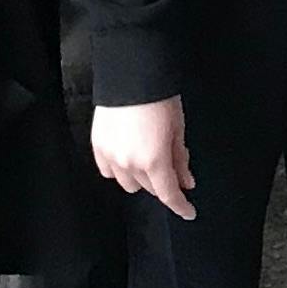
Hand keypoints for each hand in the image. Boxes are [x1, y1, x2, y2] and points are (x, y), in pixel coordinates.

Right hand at [92, 97, 195, 219]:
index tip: (189, 212)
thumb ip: (180, 159)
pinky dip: (121, 169)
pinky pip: (109, 171)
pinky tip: (130, 155)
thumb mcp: (178, 129)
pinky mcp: (98, 146)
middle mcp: (130, 163)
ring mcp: (111, 156)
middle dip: (164, 181)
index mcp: (154, 160)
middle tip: (172, 161)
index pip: (168, 194)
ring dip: (141, 177)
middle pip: (150, 188)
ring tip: (149, 155)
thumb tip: (186, 181)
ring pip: (128, 183)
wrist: (131, 75)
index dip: (181, 206)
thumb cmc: (159, 98)